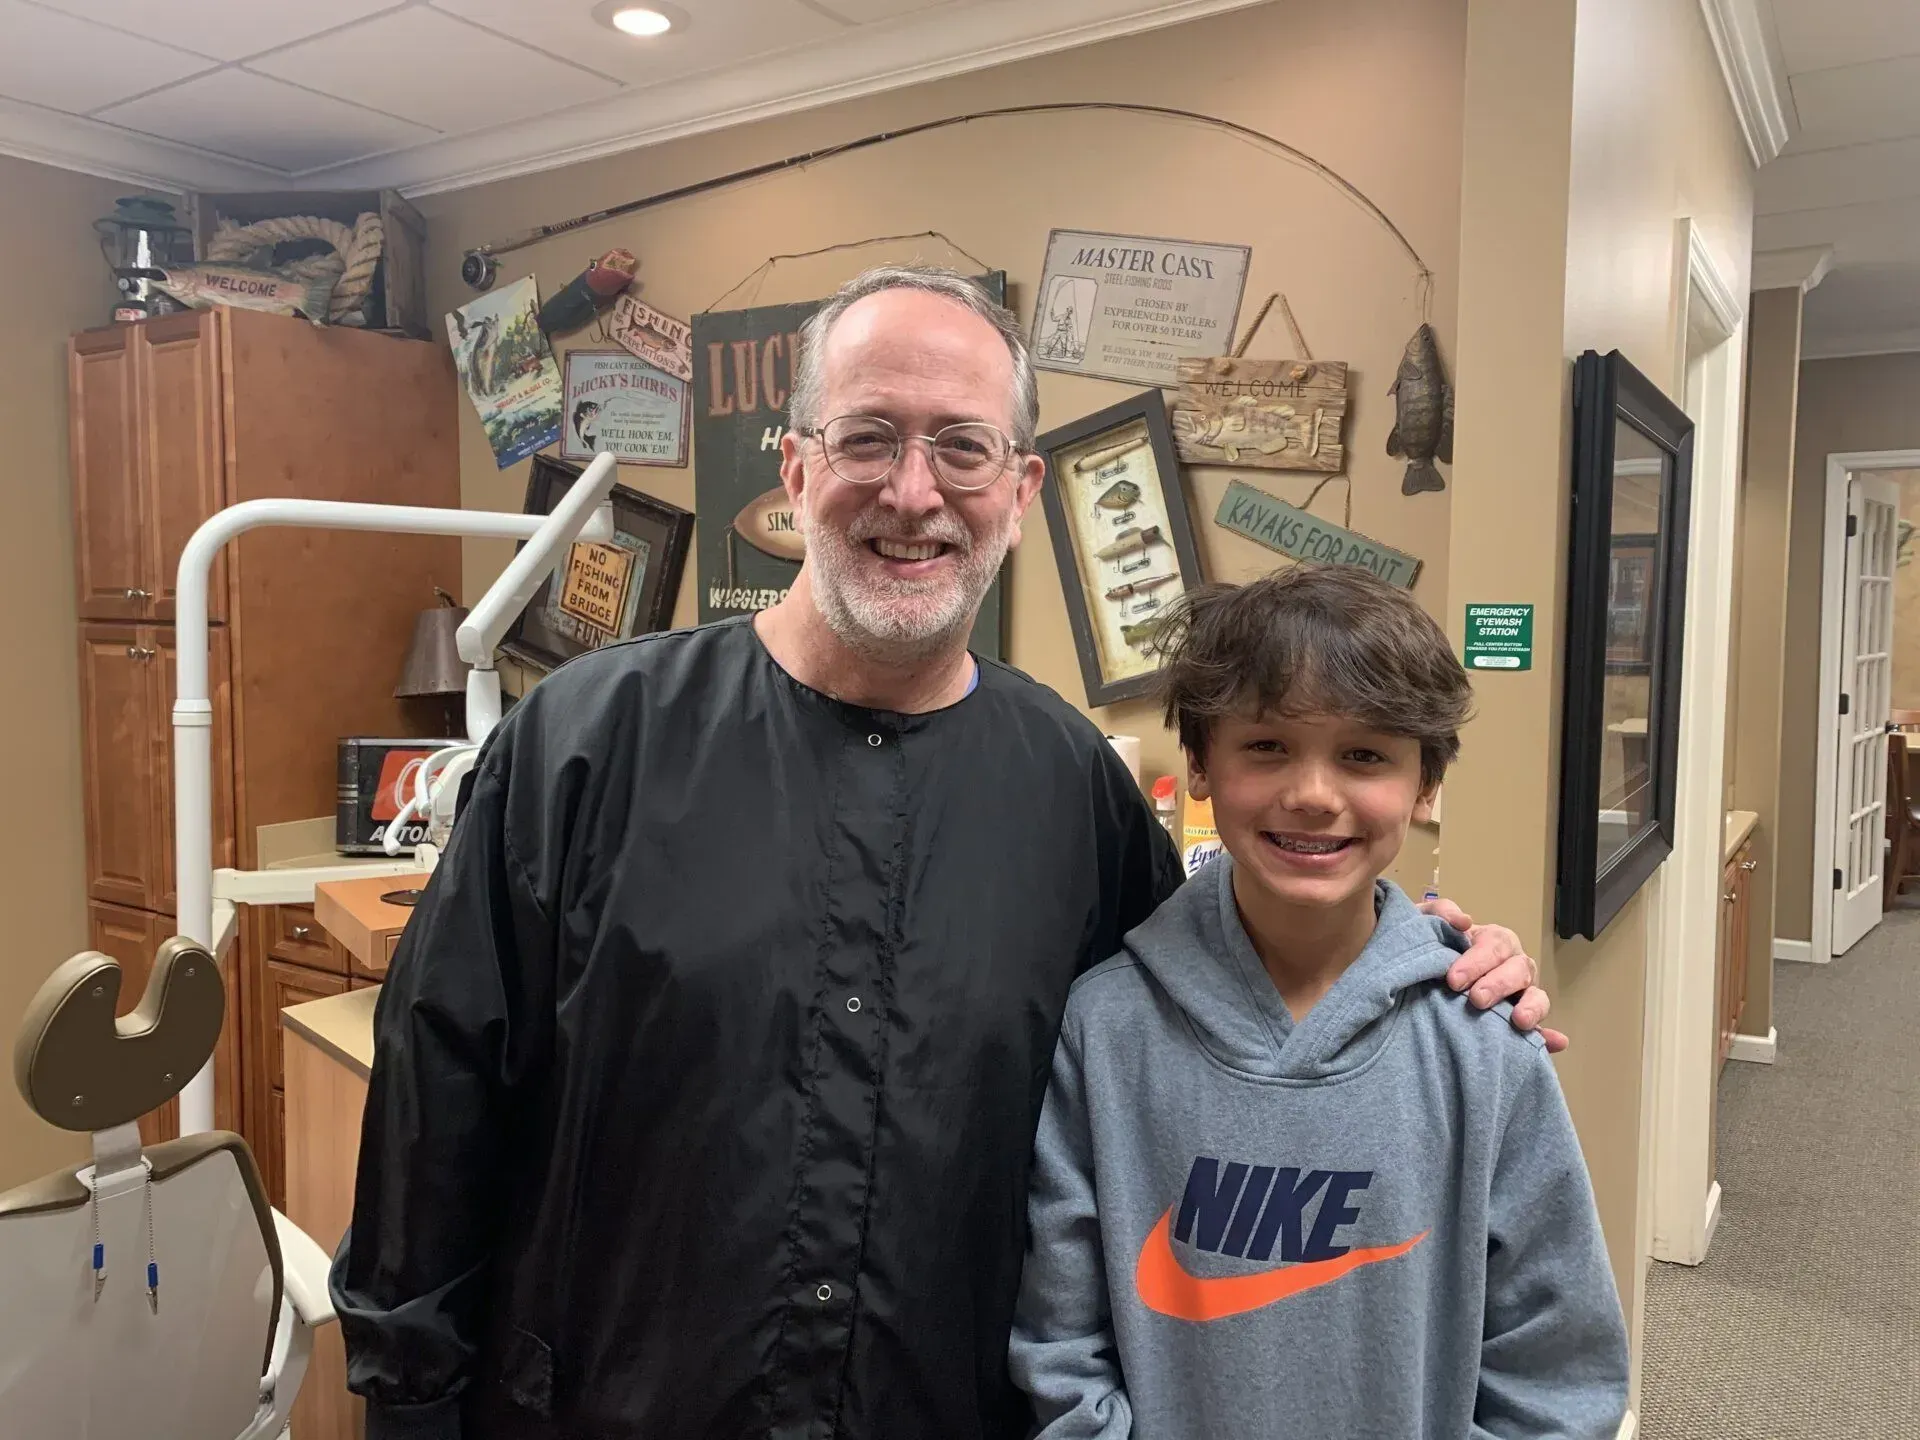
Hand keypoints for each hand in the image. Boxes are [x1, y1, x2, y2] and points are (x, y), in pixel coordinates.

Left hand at [1417, 900, 1568, 1053]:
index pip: (1495, 945)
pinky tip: (1557, 1043)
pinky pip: (1541, 1030)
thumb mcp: (1427, 924)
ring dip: (1532, 1007)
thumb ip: (1440, 914)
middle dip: (1499, 984)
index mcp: (1493, 941)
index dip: (1477, 961)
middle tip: (1476, 999)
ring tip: (1519, 1020)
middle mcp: (1512, 965)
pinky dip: (1549, 1036)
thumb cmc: (1429, 947)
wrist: (1417, 974)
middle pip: (1518, 969)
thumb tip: (1463, 921)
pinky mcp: (1521, 1021)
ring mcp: (1521, 994)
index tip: (1454, 979)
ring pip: (1536, 995)